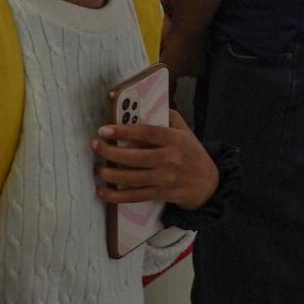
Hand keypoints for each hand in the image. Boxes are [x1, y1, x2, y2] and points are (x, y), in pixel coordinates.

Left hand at [94, 108, 221, 209]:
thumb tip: (140, 107)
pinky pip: (135, 196)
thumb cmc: (191, 152)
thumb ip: (167, 117)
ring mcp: (165, 179)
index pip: (146, 133)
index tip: (104, 130)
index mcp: (174, 139)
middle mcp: (169, 159)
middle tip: (95, 146)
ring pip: (132, 178)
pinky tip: (102, 191)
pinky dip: (116, 196)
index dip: (123, 131)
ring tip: (97, 168)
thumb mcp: (185, 130)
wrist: (208, 183)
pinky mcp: (160, 194)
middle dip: (110, 152)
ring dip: (110, 174)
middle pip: (135, 157)